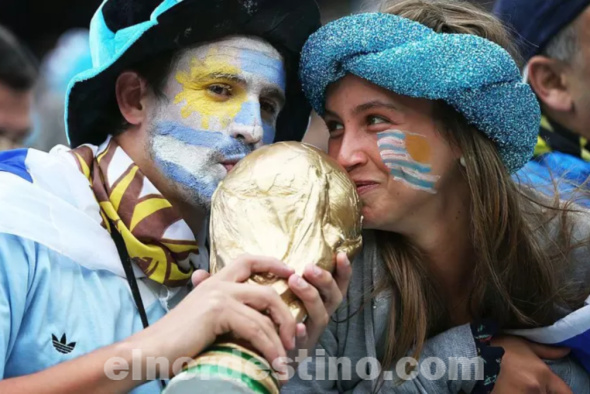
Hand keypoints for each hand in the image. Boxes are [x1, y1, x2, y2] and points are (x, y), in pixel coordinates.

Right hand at [132, 255, 297, 377]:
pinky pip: (256, 328)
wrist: (150, 351)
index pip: (248, 260)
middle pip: (266, 289)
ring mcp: (219, 294)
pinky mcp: (218, 311)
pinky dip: (270, 348)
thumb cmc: (177, 342)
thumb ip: (227, 316)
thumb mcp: (205, 321)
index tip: (291, 271)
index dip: (272, 263)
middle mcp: (218, 283)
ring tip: (286, 362)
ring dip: (281, 338)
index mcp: (214, 282)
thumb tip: (257, 327)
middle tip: (295, 336)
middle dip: (286, 313)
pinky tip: (274, 363)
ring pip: (265, 309)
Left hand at [287, 252, 352, 354]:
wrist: (274, 360)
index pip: (340, 284)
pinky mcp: (298, 350)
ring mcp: (312, 334)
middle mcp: (322, 316)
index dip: (344, 271)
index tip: (341, 255)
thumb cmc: (282, 321)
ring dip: (310, 296)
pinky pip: (304, 342)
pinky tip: (297, 325)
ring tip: (294, 281)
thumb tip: (287, 254)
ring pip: (321, 315)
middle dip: (324, 280)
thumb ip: (295, 279)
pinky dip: (302, 333)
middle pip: (334, 297)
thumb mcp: (292, 297)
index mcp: (323, 303)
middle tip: (309, 267)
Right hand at [492, 336, 571, 393]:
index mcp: (542, 374)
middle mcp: (536, 389)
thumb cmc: (498, 347)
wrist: (473, 356)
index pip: (565, 392)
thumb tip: (565, 351)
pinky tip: (507, 389)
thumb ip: (546, 351)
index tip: (551, 390)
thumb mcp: (523, 344)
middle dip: (540, 391)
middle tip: (526, 384)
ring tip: (514, 386)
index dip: (559, 392)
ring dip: (526, 393)